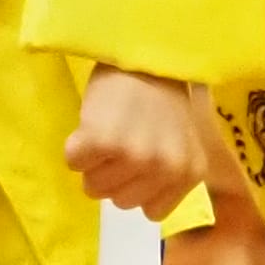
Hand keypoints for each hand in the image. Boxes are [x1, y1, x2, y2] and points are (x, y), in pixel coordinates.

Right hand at [65, 67, 211, 216]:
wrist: (144, 53)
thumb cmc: (162, 98)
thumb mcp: (181, 143)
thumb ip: (167, 175)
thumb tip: (141, 204)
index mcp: (190, 172)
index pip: (151, 212)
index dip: (138, 187)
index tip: (138, 161)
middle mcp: (165, 168)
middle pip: (120, 202)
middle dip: (115, 176)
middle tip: (122, 140)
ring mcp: (133, 156)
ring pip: (95, 189)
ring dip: (95, 163)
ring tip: (109, 130)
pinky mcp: (101, 141)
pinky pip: (74, 164)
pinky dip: (76, 148)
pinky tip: (92, 125)